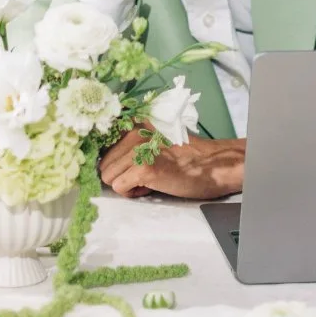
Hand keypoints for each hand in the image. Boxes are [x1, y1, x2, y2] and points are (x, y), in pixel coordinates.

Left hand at [100, 128, 245, 200]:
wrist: (213, 165)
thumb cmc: (186, 158)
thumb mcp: (154, 141)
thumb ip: (130, 145)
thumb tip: (103, 162)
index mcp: (134, 123)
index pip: (102, 146)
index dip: (113, 162)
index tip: (126, 167)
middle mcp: (133, 131)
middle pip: (103, 165)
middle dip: (121, 175)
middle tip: (145, 175)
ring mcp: (138, 149)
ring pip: (108, 177)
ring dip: (127, 184)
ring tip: (150, 180)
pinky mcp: (144, 168)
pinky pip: (120, 188)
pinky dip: (133, 193)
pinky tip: (152, 186)